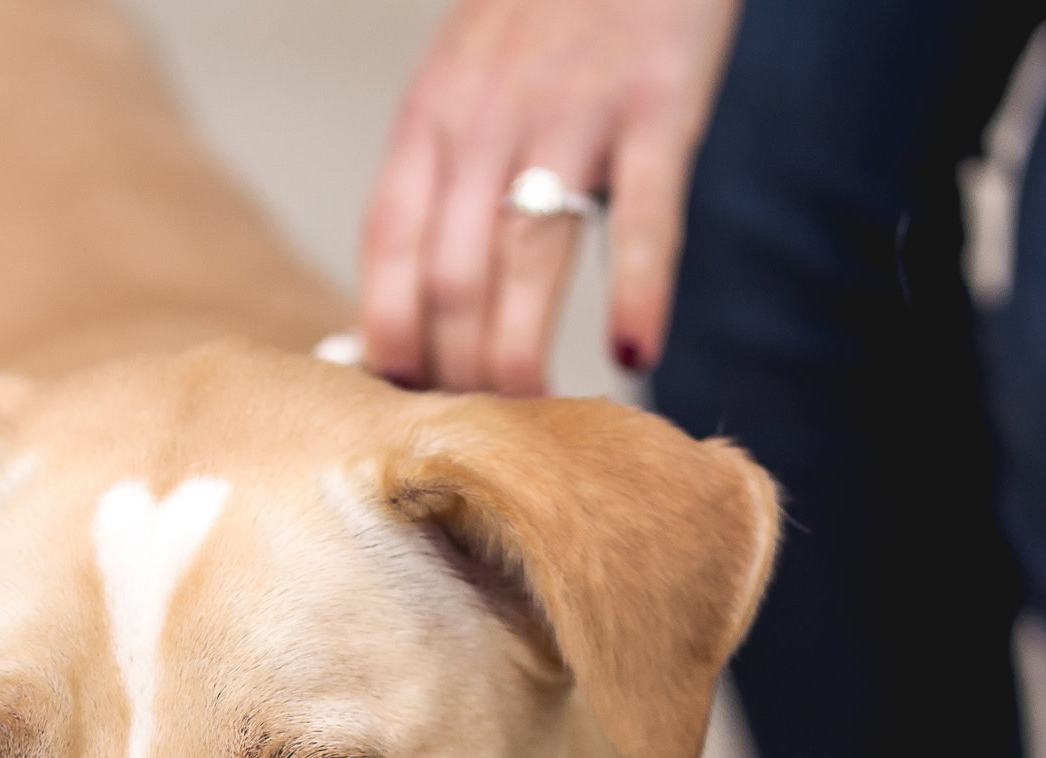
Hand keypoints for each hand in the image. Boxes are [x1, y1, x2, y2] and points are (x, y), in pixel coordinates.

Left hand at [360, 0, 738, 394]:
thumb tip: (414, 308)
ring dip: (524, 355)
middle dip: (459, 371)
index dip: (390, 340)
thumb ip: (441, 178)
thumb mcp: (464, 79)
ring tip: (535, 417)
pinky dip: (639, 293)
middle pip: (452, 278)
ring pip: (527, 262)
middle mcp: (488, 120)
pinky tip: (637, 353)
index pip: (389, 253)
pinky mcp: (656, 106)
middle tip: (483, 429)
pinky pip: (645, 218)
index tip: (405, 404)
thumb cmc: (546, 14)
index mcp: (431, 118)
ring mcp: (572, 113)